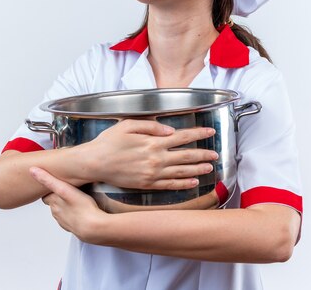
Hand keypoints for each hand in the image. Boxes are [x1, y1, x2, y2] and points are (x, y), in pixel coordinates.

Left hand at [30, 166, 105, 242]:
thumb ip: (48, 180)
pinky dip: (72, 215)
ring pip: (61, 212)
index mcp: (53, 201)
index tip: (52, 185)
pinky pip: (70, 219)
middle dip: (57, 197)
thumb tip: (32, 170)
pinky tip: (79, 211)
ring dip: (65, 206)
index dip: (48, 190)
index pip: (45, 195)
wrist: (92, 227)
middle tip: (65, 190)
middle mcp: (56, 212)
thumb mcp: (63, 188)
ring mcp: (64, 220)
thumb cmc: (81, 207)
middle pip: (53, 203)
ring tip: (73, 200)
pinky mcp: (72, 226)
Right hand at [83, 119, 217, 189]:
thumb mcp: (127, 125)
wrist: (94, 163)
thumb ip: (150, 125)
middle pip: (186, 156)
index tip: (210, 131)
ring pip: (182, 172)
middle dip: (203, 153)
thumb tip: (169, 130)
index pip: (182, 137)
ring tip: (210, 167)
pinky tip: (193, 183)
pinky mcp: (147, 184)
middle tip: (216, 153)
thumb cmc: (108, 142)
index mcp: (152, 142)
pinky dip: (183, 184)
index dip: (198, 133)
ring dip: (198, 169)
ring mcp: (152, 173)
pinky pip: (170, 185)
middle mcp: (156, 158)